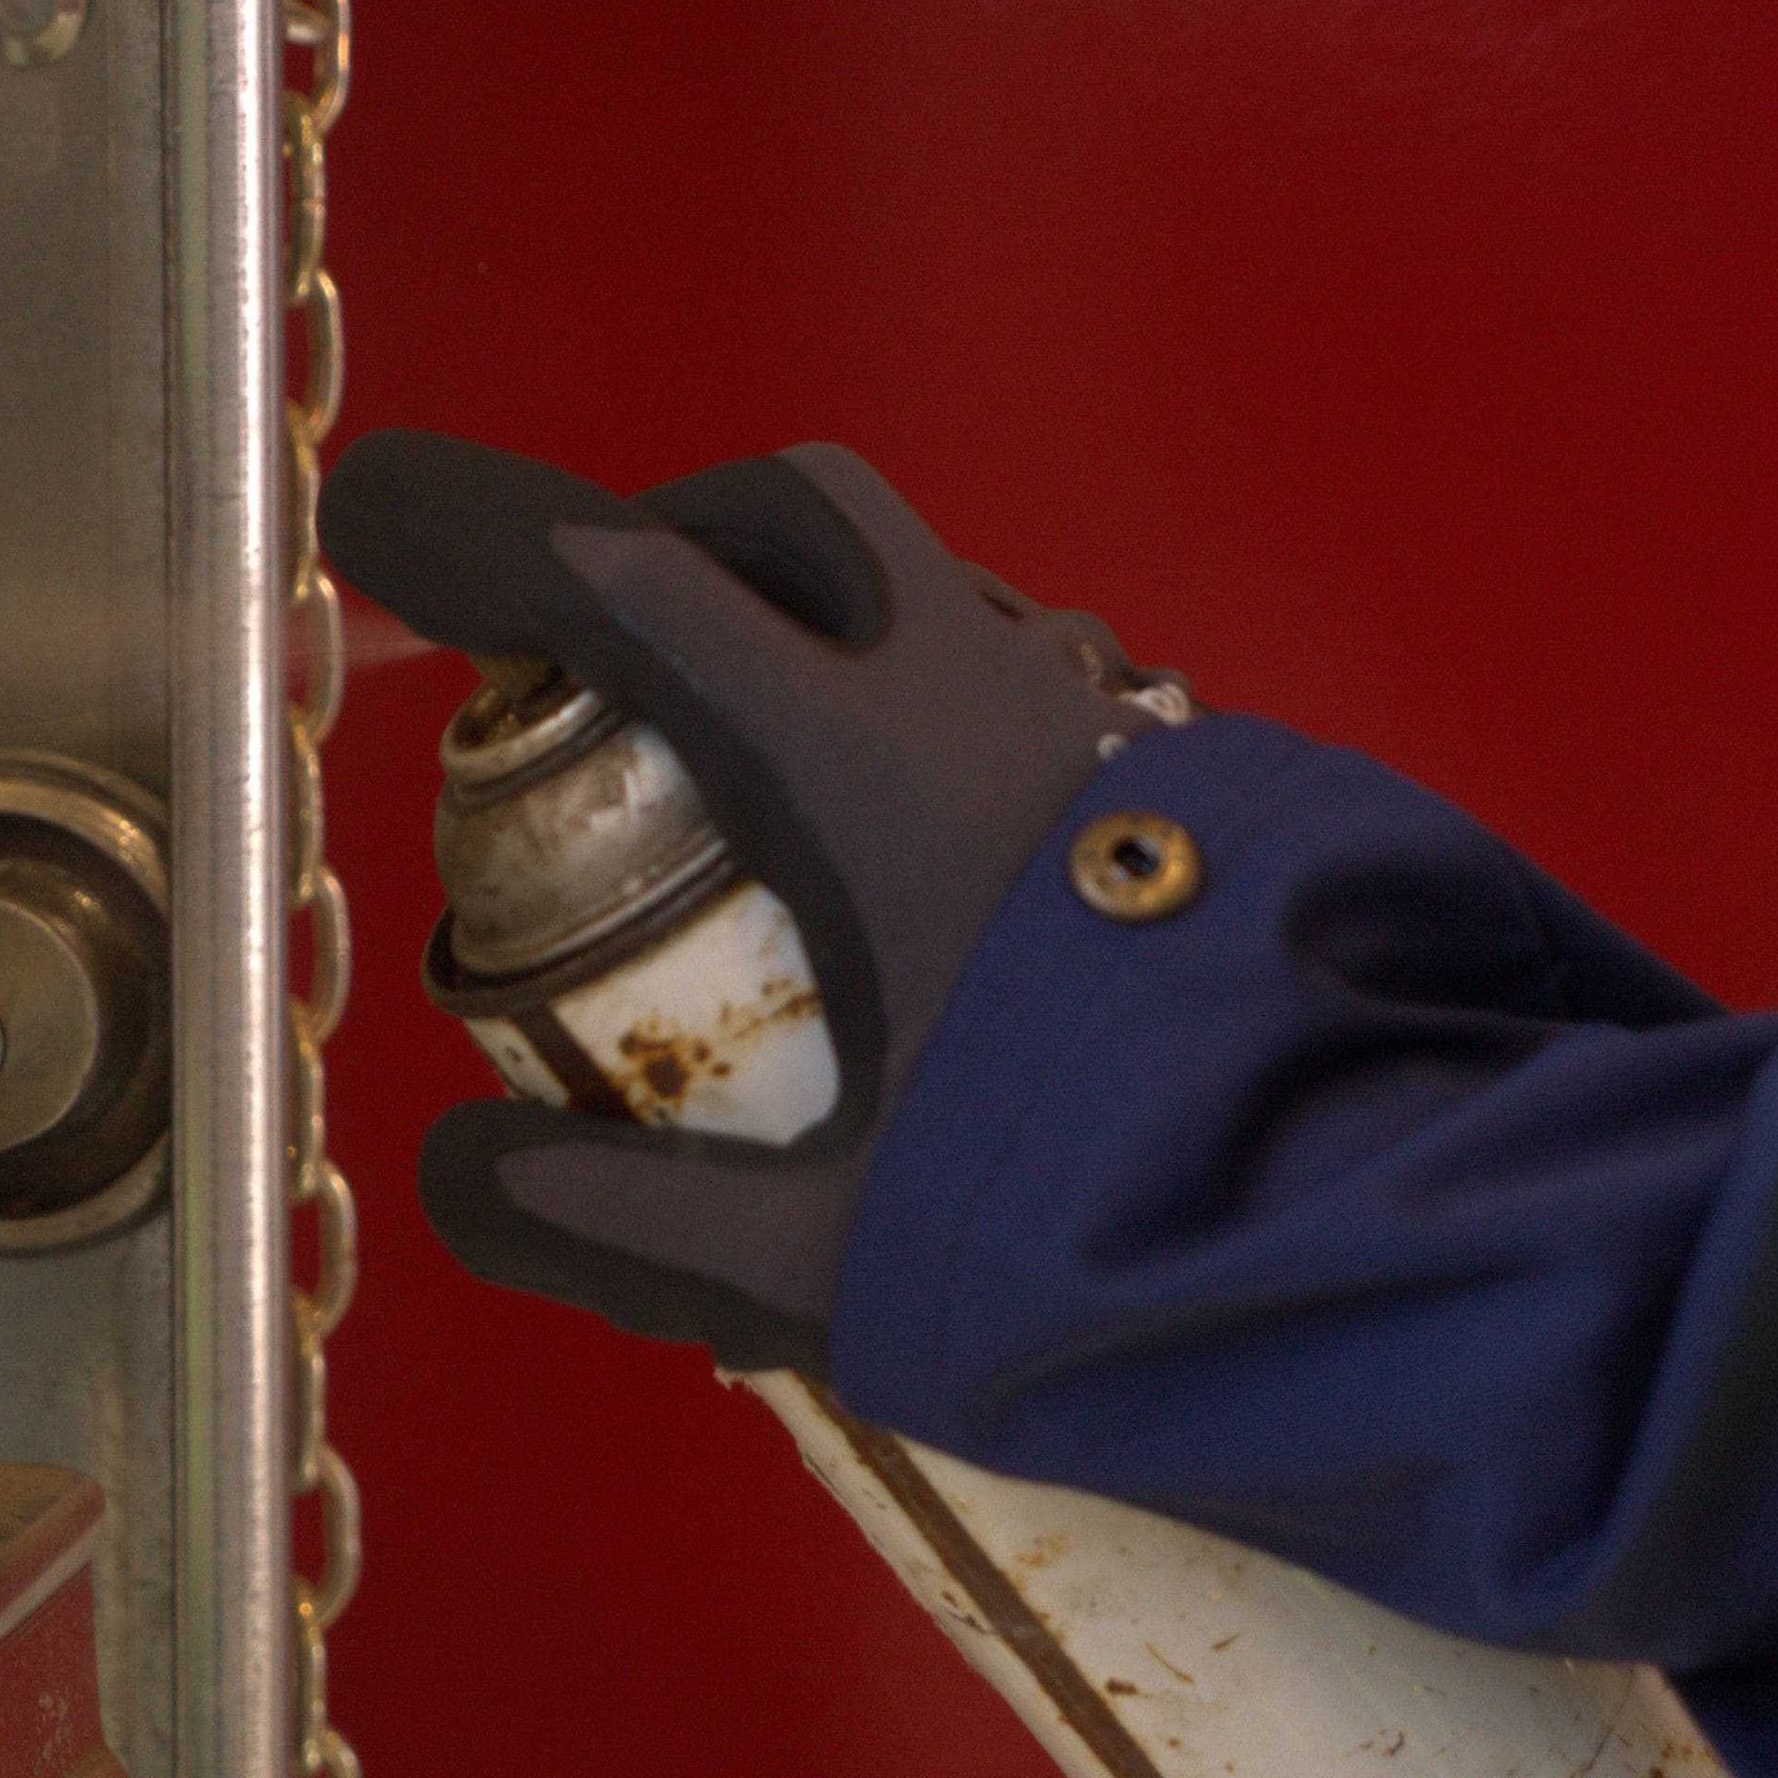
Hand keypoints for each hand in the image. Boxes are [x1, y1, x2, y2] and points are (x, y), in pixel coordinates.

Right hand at [321, 433, 1181, 1371]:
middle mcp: (992, 702)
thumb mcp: (819, 1259)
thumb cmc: (1101, 1231)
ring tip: (757, 779)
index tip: (390, 530)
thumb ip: (621, 1222)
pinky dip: (932, 707)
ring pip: (933, 592)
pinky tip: (929, 864)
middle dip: (674, 538)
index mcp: (870, 774)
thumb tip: (466, 1178)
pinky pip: (1032, 683)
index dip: (492, 548)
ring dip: (819, 624)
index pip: (636, 594)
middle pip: (799, 518)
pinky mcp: (1202, 784)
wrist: (1387, 1234)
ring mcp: (1112, 725)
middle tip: (594, 641)